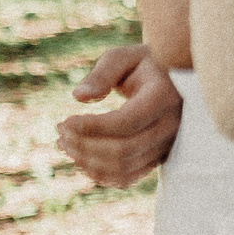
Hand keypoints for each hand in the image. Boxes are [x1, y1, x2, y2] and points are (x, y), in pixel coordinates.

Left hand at [59, 45, 184, 186]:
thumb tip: (79, 97)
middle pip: (123, 150)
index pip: (126, 122)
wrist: (174, 79)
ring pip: (124, 167)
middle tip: (60, 132)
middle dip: (84, 145)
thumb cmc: (143, 64)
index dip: (90, 127)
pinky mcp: (159, 157)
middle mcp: (171, 125)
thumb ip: (102, 74)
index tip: (64, 121)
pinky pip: (129, 177)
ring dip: (88, 161)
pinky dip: (101, 175)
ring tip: (65, 145)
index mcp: (164, 97)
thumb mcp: (124, 57)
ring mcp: (168, 144)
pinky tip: (81, 160)